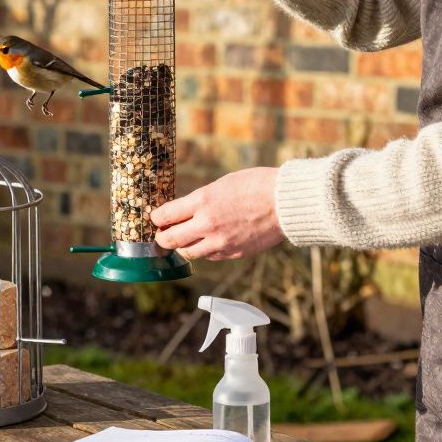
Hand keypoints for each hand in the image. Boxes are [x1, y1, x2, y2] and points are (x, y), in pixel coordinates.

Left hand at [152, 167, 284, 260]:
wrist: (285, 202)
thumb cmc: (256, 185)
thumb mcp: (222, 185)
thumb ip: (201, 200)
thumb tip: (185, 211)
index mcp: (202, 201)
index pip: (165, 215)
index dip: (157, 218)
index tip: (156, 218)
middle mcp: (207, 224)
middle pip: (170, 239)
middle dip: (161, 238)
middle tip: (161, 235)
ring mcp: (220, 242)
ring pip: (187, 253)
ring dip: (181, 247)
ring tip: (182, 241)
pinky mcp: (232, 253)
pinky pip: (209, 256)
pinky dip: (204, 251)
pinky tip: (206, 243)